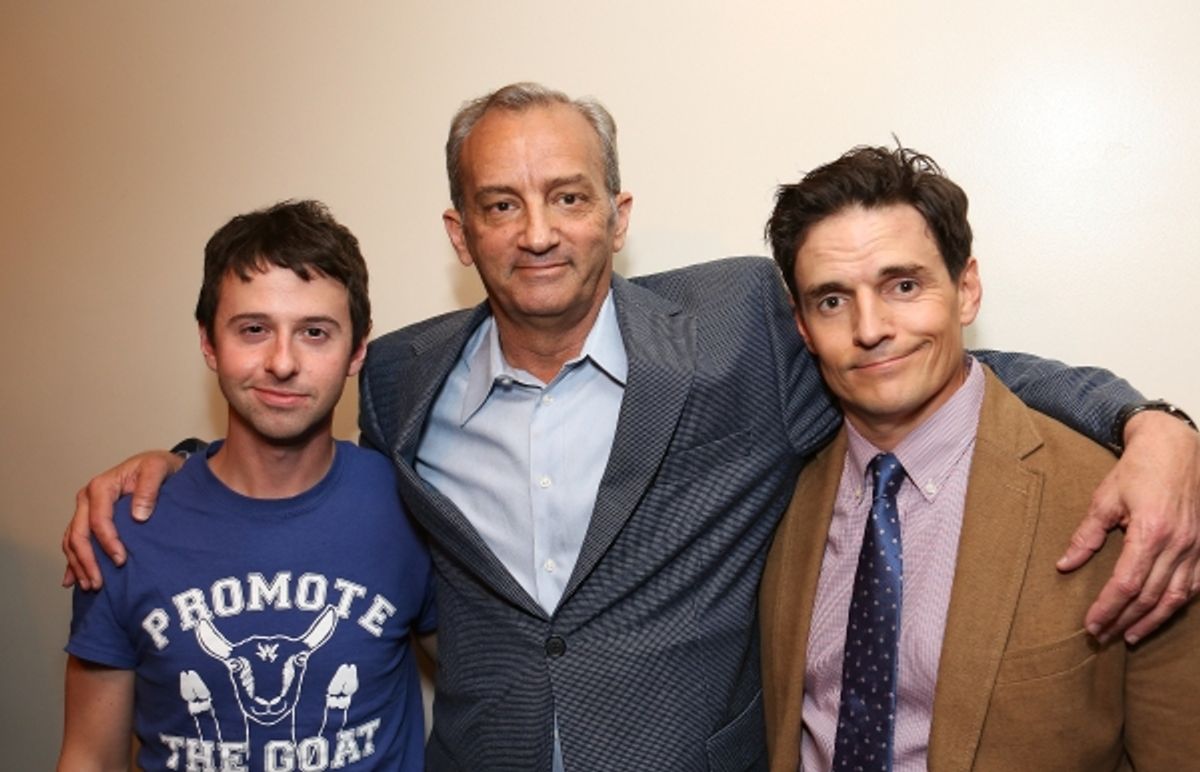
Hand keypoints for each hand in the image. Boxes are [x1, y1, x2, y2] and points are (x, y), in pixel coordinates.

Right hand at [61, 450, 183, 590]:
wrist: (158, 467)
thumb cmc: (158, 467)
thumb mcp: (158, 468)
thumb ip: (149, 488)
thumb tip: (138, 515)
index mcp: (101, 486)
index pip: (98, 520)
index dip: (107, 542)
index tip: (121, 560)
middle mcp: (87, 498)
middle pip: (78, 534)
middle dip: (87, 561)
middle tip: (99, 583)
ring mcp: (85, 510)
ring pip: (72, 541)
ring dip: (78, 565)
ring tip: (91, 586)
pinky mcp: (88, 519)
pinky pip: (73, 543)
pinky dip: (73, 562)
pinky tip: (72, 580)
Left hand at [1057, 411, 1199, 642]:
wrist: (1176, 447)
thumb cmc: (1138, 469)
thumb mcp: (1104, 498)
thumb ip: (1086, 535)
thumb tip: (1064, 566)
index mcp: (1150, 531)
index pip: (1126, 584)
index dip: (1107, 608)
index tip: (1090, 624)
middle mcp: (1178, 544)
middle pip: (1149, 596)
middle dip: (1123, 620)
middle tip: (1101, 636)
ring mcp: (1196, 547)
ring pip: (1175, 597)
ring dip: (1151, 620)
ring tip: (1129, 636)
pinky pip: (1194, 585)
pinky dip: (1176, 604)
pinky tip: (1159, 615)